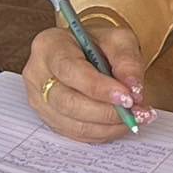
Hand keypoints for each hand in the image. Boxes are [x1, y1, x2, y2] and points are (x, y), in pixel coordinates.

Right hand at [24, 24, 153, 140]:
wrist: (85, 51)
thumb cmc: (98, 43)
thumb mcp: (118, 39)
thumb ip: (128, 61)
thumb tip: (134, 90)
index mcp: (49, 45)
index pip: (70, 70)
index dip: (99, 88)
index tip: (127, 97)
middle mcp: (37, 74)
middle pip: (68, 102)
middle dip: (106, 112)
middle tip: (136, 112)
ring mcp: (38, 99)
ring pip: (71, 123)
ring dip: (107, 126)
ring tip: (134, 117)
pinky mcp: (47, 118)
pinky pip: (74, 133)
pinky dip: (102, 132)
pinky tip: (121, 124)